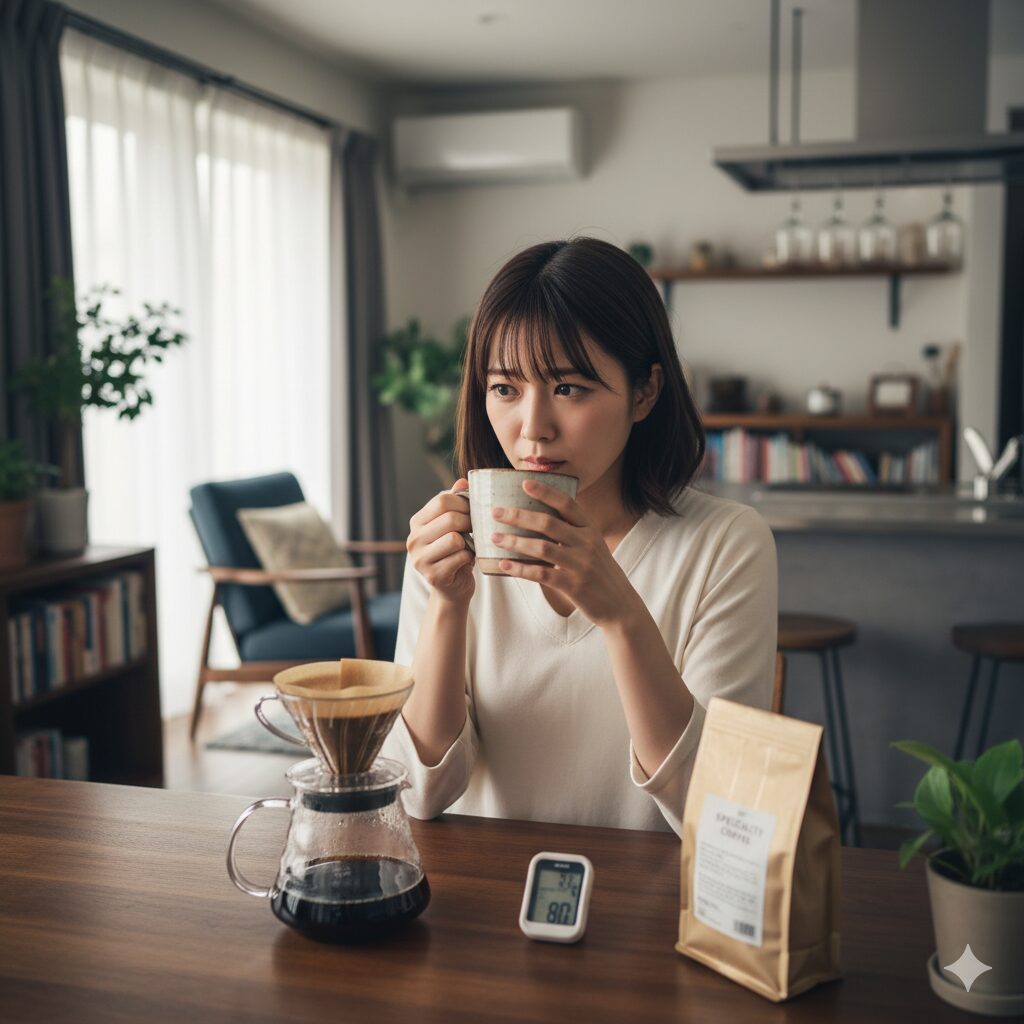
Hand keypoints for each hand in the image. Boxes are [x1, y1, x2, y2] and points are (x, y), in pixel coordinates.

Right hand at [407, 479, 474, 604]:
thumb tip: (463, 481)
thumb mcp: (454, 526)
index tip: (473, 512)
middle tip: (475, 530)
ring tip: (468, 547)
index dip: (464, 503)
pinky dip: (469, 559)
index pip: (442, 500)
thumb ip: (456, 503)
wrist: (452, 589)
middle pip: (450, 518)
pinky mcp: (432, 576)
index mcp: (417, 522)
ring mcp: (420, 559)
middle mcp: (413, 539)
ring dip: (469, 543)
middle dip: (469, 523)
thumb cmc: (455, 552)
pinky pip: (460, 558)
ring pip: (455, 539)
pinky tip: (466, 562)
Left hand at [489, 479, 638, 626]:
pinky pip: (541, 574)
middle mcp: (587, 544)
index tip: (524, 482)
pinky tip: (504, 565)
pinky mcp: (573, 586)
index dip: (546, 492)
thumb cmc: (600, 573)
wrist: (620, 605)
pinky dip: (520, 569)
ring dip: (514, 542)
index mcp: (590, 530)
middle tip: (496, 512)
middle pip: (548, 523)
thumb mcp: (593, 547)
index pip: (567, 504)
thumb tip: (539, 519)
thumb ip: (573, 533)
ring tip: (494, 538)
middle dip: (519, 516)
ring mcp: (580, 565)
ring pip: (541, 548)